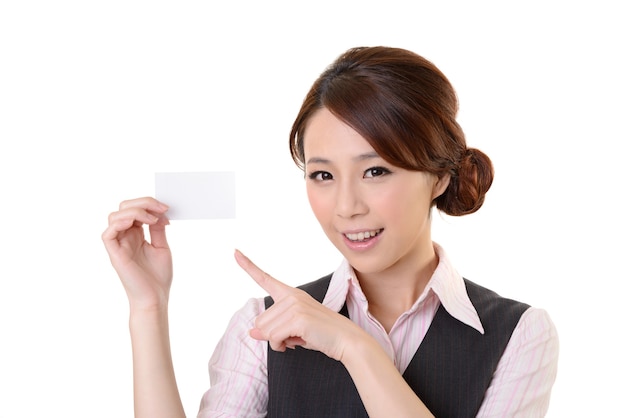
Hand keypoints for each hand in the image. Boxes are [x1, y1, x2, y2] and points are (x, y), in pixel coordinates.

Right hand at [102, 197, 171, 310]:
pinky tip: (135, 223)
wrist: (156, 298)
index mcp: (136, 234)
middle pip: (124, 207)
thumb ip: (157, 229)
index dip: (149, 204)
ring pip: (115, 216)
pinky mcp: (114, 254)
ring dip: (134, 211)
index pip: (135, 209)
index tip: (166, 208)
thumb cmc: (158, 277)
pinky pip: (107, 233)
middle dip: (143, 202)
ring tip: (152, 219)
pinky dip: (119, 223)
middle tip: (162, 209)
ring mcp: (118, 245)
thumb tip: (158, 212)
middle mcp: (125, 237)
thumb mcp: (161, 246)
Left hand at [234, 250, 360, 361]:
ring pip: (266, 331)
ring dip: (277, 342)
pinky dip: (281, 346)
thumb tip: (252, 332)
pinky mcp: (298, 318)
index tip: (235, 252)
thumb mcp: (292, 331)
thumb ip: (271, 329)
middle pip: (260, 321)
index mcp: (290, 294)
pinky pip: (274, 338)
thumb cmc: (320, 335)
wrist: (346, 340)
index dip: (248, 265)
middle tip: (293, 336)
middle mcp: (291, 296)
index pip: (265, 278)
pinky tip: (295, 343)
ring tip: (297, 339)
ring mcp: (295, 306)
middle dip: (272, 335)